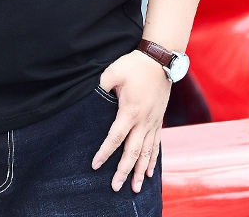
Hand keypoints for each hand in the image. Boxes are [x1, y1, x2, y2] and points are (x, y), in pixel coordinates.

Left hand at [92, 49, 171, 192]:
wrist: (160, 60)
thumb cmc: (135, 65)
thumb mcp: (113, 72)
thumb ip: (100, 85)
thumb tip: (89, 95)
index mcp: (130, 111)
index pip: (115, 138)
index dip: (105, 153)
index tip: (96, 165)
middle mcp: (143, 121)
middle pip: (133, 152)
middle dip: (124, 171)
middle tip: (115, 188)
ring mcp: (153, 122)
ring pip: (147, 153)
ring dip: (141, 171)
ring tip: (136, 188)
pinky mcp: (159, 120)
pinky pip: (156, 145)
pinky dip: (153, 160)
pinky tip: (151, 172)